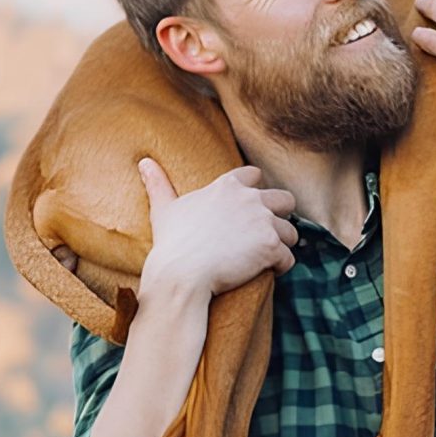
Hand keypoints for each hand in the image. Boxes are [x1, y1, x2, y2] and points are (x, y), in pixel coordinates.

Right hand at [137, 159, 297, 302]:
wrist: (182, 273)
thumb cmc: (172, 243)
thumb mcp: (164, 209)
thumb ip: (159, 184)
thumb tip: (144, 162)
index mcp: (228, 185)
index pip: (255, 175)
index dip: (256, 191)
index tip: (249, 209)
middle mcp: (250, 199)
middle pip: (284, 199)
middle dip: (280, 215)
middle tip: (266, 235)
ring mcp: (264, 222)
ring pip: (290, 231)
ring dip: (282, 244)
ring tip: (266, 257)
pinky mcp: (271, 247)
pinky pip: (289, 257)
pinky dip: (282, 266)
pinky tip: (269, 272)